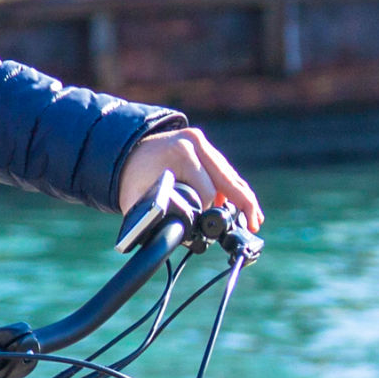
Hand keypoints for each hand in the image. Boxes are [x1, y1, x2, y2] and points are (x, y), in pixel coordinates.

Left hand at [118, 125, 262, 233]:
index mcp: (181, 153)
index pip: (207, 190)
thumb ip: (157, 217)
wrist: (124, 153)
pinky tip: (243, 204)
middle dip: (242, 204)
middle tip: (253, 224)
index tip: (208, 227)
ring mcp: (201, 142)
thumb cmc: (131, 179)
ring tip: (254, 217)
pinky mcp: (204, 146)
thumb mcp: (137, 199)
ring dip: (243, 197)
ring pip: (230, 174)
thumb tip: (180, 235)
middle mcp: (195, 143)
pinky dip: (234, 187)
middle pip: (228, 179)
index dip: (208, 211)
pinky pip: (224, 170)